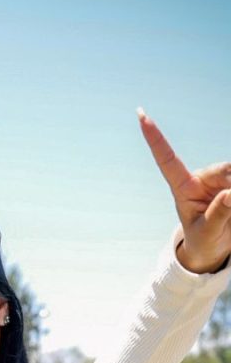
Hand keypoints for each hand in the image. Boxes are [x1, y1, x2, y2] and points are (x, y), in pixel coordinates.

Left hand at [139, 108, 230, 272]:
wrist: (215, 247)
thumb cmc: (203, 239)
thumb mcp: (206, 233)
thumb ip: (217, 216)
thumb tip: (230, 194)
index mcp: (182, 187)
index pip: (166, 159)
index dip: (154, 138)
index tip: (140, 115)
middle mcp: (201, 178)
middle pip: (225, 168)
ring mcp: (220, 179)